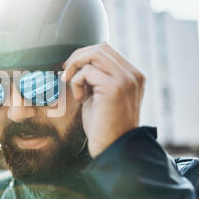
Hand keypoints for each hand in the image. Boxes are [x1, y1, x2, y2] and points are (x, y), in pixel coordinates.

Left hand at [62, 43, 144, 157]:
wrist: (113, 150)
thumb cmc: (104, 126)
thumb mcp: (102, 96)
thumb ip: (97, 78)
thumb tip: (80, 62)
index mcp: (132, 76)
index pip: (107, 50)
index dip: (85, 55)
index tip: (71, 69)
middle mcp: (133, 75)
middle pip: (101, 48)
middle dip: (78, 57)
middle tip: (66, 73)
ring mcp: (125, 80)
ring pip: (95, 54)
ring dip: (76, 67)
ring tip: (71, 84)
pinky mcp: (114, 88)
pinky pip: (87, 72)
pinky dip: (77, 82)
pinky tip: (80, 99)